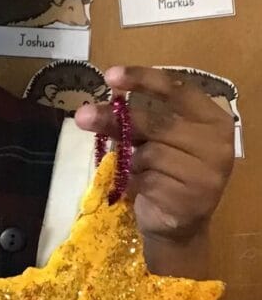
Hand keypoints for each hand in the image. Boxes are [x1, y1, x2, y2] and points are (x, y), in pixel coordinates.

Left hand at [74, 66, 234, 241]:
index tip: (112, 75)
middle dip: (115, 119)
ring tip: (137, 170)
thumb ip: (142, 119)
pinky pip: (146, 180)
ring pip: (149, 154)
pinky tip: (141, 187)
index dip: (144, 79)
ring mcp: (206, 173)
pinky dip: (135, 182)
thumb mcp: (158, 139)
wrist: (179, 223)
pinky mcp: (190, 198)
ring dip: (132, 161)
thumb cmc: (167, 172)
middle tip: (83, 116)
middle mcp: (217, 143)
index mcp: (213, 119)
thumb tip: (101, 100)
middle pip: (157, 122)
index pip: (178, 90)